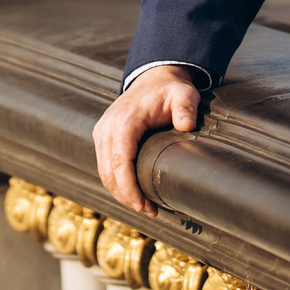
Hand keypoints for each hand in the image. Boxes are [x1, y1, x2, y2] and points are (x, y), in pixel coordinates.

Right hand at [91, 64, 201, 216]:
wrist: (154, 78)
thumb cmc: (170, 89)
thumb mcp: (184, 94)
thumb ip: (186, 108)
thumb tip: (186, 125)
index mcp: (124, 120)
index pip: (120, 161)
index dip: (129, 188)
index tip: (143, 206)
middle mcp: (107, 127)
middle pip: (109, 172)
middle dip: (126, 197)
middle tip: (150, 212)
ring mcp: (102, 132)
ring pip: (104, 172)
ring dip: (121, 193)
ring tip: (145, 207)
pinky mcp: (103, 137)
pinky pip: (105, 166)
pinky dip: (116, 183)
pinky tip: (134, 194)